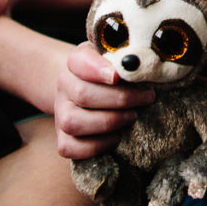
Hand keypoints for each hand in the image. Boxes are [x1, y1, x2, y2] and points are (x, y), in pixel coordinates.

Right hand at [54, 42, 155, 159]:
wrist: (87, 89)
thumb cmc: (110, 73)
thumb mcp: (117, 58)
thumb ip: (127, 58)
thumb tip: (140, 66)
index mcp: (76, 62)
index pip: (79, 61)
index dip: (98, 69)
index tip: (118, 76)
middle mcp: (64, 87)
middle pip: (82, 94)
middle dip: (119, 99)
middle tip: (146, 98)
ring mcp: (61, 113)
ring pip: (73, 122)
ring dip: (108, 122)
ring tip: (132, 117)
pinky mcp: (62, 138)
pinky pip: (69, 147)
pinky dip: (95, 146)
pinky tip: (116, 137)